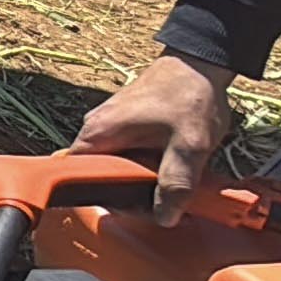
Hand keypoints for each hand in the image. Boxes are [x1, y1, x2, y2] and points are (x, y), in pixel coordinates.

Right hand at [70, 52, 236, 223]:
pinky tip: (169, 165)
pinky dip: (145, 165)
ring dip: (141, 180)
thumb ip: (176, 183)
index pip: (80, 180)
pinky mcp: (123, 123)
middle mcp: (95, 130)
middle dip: (131, 194)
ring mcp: (108, 125)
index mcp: (98, 135)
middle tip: (166, 200)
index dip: (110, 201)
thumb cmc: (190, 97)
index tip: (144, 207)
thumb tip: (165, 218)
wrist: (200, 62)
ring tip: (172, 182)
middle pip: (100, 177)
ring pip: (116, 167)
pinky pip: (126, 155)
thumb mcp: (189, 145)